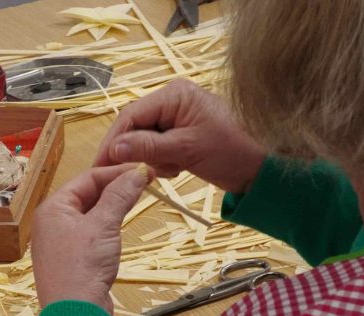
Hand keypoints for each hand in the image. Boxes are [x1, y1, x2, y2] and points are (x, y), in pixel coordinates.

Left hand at [31, 164, 150, 313]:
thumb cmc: (82, 267)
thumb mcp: (103, 226)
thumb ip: (119, 196)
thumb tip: (137, 172)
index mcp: (53, 208)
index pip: (88, 178)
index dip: (117, 172)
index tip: (143, 170)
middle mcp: (53, 222)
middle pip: (88, 194)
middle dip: (116, 187)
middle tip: (145, 182)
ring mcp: (62, 242)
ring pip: (92, 214)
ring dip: (114, 205)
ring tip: (138, 198)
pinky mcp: (73, 259)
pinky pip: (92, 233)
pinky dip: (109, 225)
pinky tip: (123, 225)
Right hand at [94, 80, 266, 193]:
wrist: (262, 168)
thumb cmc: (232, 150)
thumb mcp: (187, 149)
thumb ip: (149, 147)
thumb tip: (115, 148)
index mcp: (174, 95)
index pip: (132, 114)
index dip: (114, 140)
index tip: (101, 164)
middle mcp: (172, 102)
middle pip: (135, 127)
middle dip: (137, 152)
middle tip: (138, 173)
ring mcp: (176, 119)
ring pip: (144, 142)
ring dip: (152, 160)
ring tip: (175, 168)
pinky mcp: (181, 136)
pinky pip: (157, 149)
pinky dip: (163, 163)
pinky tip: (180, 169)